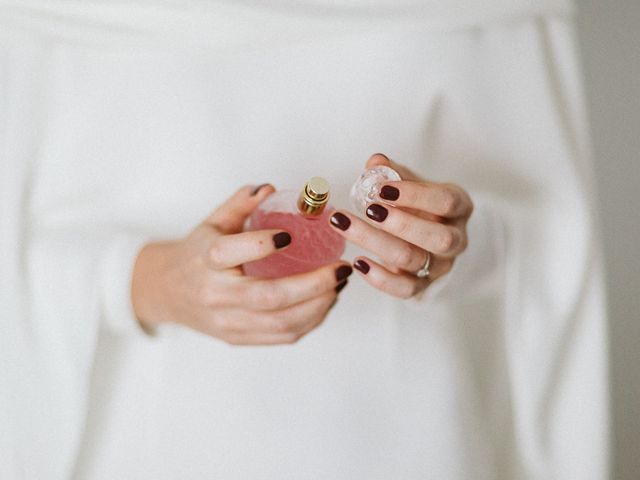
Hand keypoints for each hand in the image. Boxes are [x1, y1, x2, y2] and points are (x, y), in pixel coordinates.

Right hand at [132, 184, 351, 344]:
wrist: (168, 293)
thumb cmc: (196, 254)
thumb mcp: (213, 222)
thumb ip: (241, 203)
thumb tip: (270, 189)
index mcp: (204, 260)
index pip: (229, 253)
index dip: (262, 244)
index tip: (291, 234)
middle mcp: (215, 295)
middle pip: (269, 297)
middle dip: (314, 284)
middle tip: (341, 268)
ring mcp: (227, 322)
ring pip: (282, 323)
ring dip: (319, 305)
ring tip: (338, 284)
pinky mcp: (238, 338)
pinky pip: (282, 337)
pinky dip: (310, 321)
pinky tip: (324, 302)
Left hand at [329, 153, 472, 298]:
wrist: (430, 238)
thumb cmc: (421, 207)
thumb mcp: (414, 185)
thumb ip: (395, 173)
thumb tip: (375, 162)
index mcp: (459, 208)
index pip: (445, 202)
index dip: (415, 195)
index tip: (383, 189)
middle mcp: (456, 239)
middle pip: (436, 237)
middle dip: (400, 224)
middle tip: (369, 210)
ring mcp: (440, 266)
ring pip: (413, 260)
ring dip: (376, 242)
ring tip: (345, 226)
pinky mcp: (422, 286)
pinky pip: (404, 289)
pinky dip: (379, 278)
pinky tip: (357, 262)